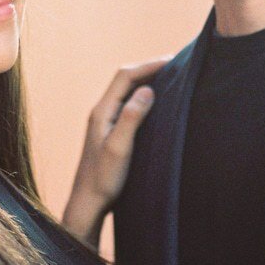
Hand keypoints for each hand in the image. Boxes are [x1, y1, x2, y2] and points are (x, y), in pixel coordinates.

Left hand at [63, 58, 170, 246]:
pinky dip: (144, 96)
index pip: (125, 76)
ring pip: (127, 91)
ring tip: (171, 77)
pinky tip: (157, 102)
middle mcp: (101, 112)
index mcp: (102, 111)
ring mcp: (105, 121)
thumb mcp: (119, 148)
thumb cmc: (103, 179)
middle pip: (125, 79)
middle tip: (176, 64)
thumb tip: (147, 90)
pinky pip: (128, 104)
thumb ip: (131, 117)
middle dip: (149, 68)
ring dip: (147, 80)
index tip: (173, 61)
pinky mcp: (111, 131)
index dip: (148, 65)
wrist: (88, 203)